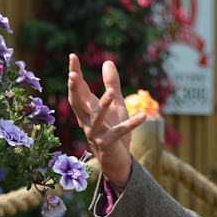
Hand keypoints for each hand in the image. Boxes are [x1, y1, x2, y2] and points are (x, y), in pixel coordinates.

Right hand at [67, 54, 147, 189]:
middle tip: (73, 74)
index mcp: (87, 110)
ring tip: (112, 92)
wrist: (116, 160)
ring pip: (97, 118)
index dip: (75, 73)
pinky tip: (144, 115)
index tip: (72, 55)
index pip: (78, 89)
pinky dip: (132, 124)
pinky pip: (120, 132)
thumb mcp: (116, 105)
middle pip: (77, 103)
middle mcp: (86, 121)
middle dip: (74, 89)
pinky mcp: (108, 144)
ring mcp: (95, 133)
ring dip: (104, 105)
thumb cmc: (113, 130)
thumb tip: (107, 61)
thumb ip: (111, 84)